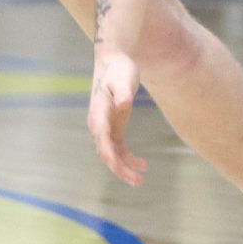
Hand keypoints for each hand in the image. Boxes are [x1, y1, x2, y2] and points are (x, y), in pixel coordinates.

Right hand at [88, 51, 147, 184]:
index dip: (110, 155)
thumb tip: (124, 104)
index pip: (102, 138)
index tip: (119, 167)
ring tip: (141, 179)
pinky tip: (143, 164)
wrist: (114, 62)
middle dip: (120, 169)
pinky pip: (119, 149)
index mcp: (99, 113)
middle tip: (138, 181)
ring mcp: (105, 128)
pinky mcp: (113, 128)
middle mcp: (98, 124)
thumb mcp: (123, 78)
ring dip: (124, 168)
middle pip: (106, 152)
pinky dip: (128, 158)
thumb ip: (123, 92)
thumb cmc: (119, 69)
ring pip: (112, 155)